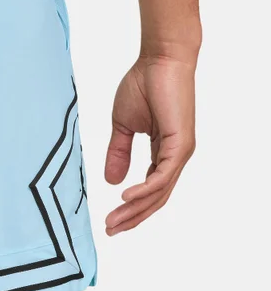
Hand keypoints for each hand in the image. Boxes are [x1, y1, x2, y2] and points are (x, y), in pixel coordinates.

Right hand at [104, 54, 195, 234]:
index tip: (109, 221)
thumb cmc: (143, 85)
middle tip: (110, 230)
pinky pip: (162, 176)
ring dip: (135, 209)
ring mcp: (180, 152)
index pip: (149, 189)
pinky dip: (144, 189)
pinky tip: (125, 197)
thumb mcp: (122, 126)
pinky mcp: (180, 145)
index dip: (130, 208)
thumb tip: (111, 180)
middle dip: (132, 217)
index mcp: (163, 152)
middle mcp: (175, 157)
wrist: (159, 60)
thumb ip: (118, 153)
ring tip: (114, 220)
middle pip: (155, 198)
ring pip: (159, 192)